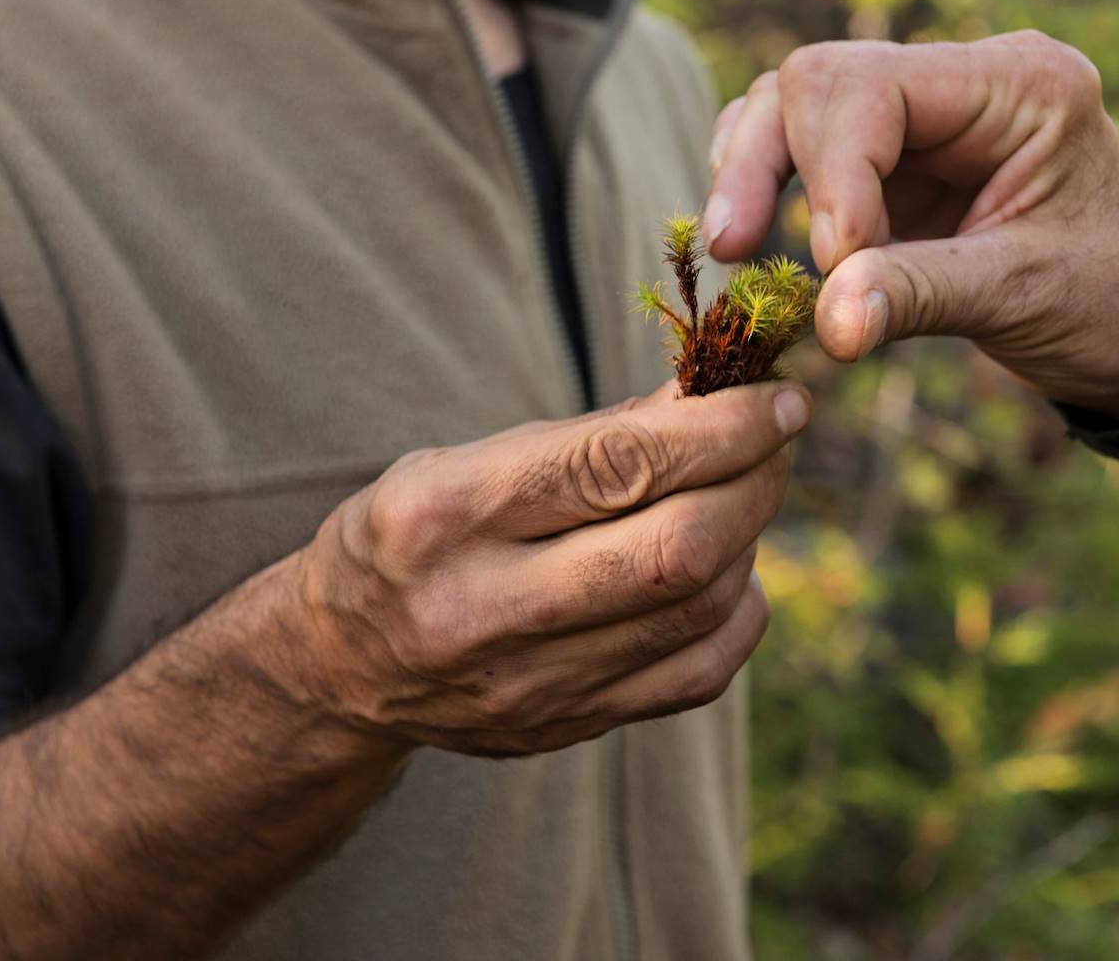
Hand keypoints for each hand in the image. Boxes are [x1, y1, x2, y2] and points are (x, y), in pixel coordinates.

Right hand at [281, 381, 810, 756]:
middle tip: (778, 440)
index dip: (721, 428)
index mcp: (447, 514)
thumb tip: (717, 393)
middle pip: (674, 549)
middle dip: (753, 480)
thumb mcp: (468, 460)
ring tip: (747, 491)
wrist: (340, 664)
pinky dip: (738, 611)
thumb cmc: (414, 534)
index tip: (778, 398)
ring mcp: (530, 682)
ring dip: (750, 536)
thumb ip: (592, 435)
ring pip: (698, 609)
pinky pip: (699, 674)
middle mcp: (484, 607)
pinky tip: (730, 569)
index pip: (616, 464)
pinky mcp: (569, 725)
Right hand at [704, 32, 1118, 424]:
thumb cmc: (1116, 303)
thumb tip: (824, 324)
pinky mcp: (895, 168)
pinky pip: (804, 153)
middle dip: (767, 162)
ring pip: (794, 108)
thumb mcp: (1022, 296)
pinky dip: (771, 192)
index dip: (833, 172)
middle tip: (738, 249)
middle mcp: (963, 85)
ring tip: (741, 250)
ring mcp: (924, 122)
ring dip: (755, 174)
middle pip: (816, 82)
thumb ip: (918, 297)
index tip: (836, 260)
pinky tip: (761, 243)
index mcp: (1017, 85)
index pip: (872, 87)